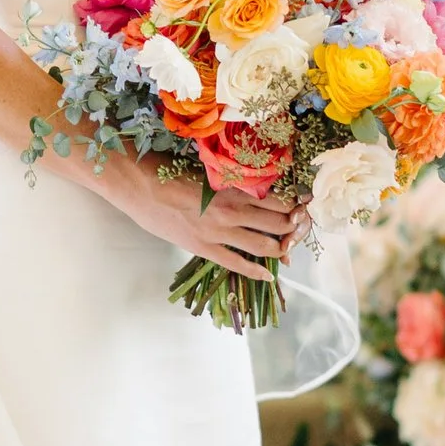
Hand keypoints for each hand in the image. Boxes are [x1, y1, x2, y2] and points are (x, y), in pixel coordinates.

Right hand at [84, 149, 295, 277]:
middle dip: (295, 228)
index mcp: (235, 187)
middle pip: (278, 223)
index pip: (279, 199)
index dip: (297, 205)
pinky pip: (236, 263)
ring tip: (289, 248)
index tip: (305, 206)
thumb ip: (230, 179)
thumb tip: (254, 187)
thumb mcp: (207, 169)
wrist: (139, 186)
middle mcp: (232, 211)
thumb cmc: (170, 170)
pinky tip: (268, 276)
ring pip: (264, 245)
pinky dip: (255, 271)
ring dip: (281, 248)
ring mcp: (219, 232)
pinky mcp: (203, 248)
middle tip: (302, 228)